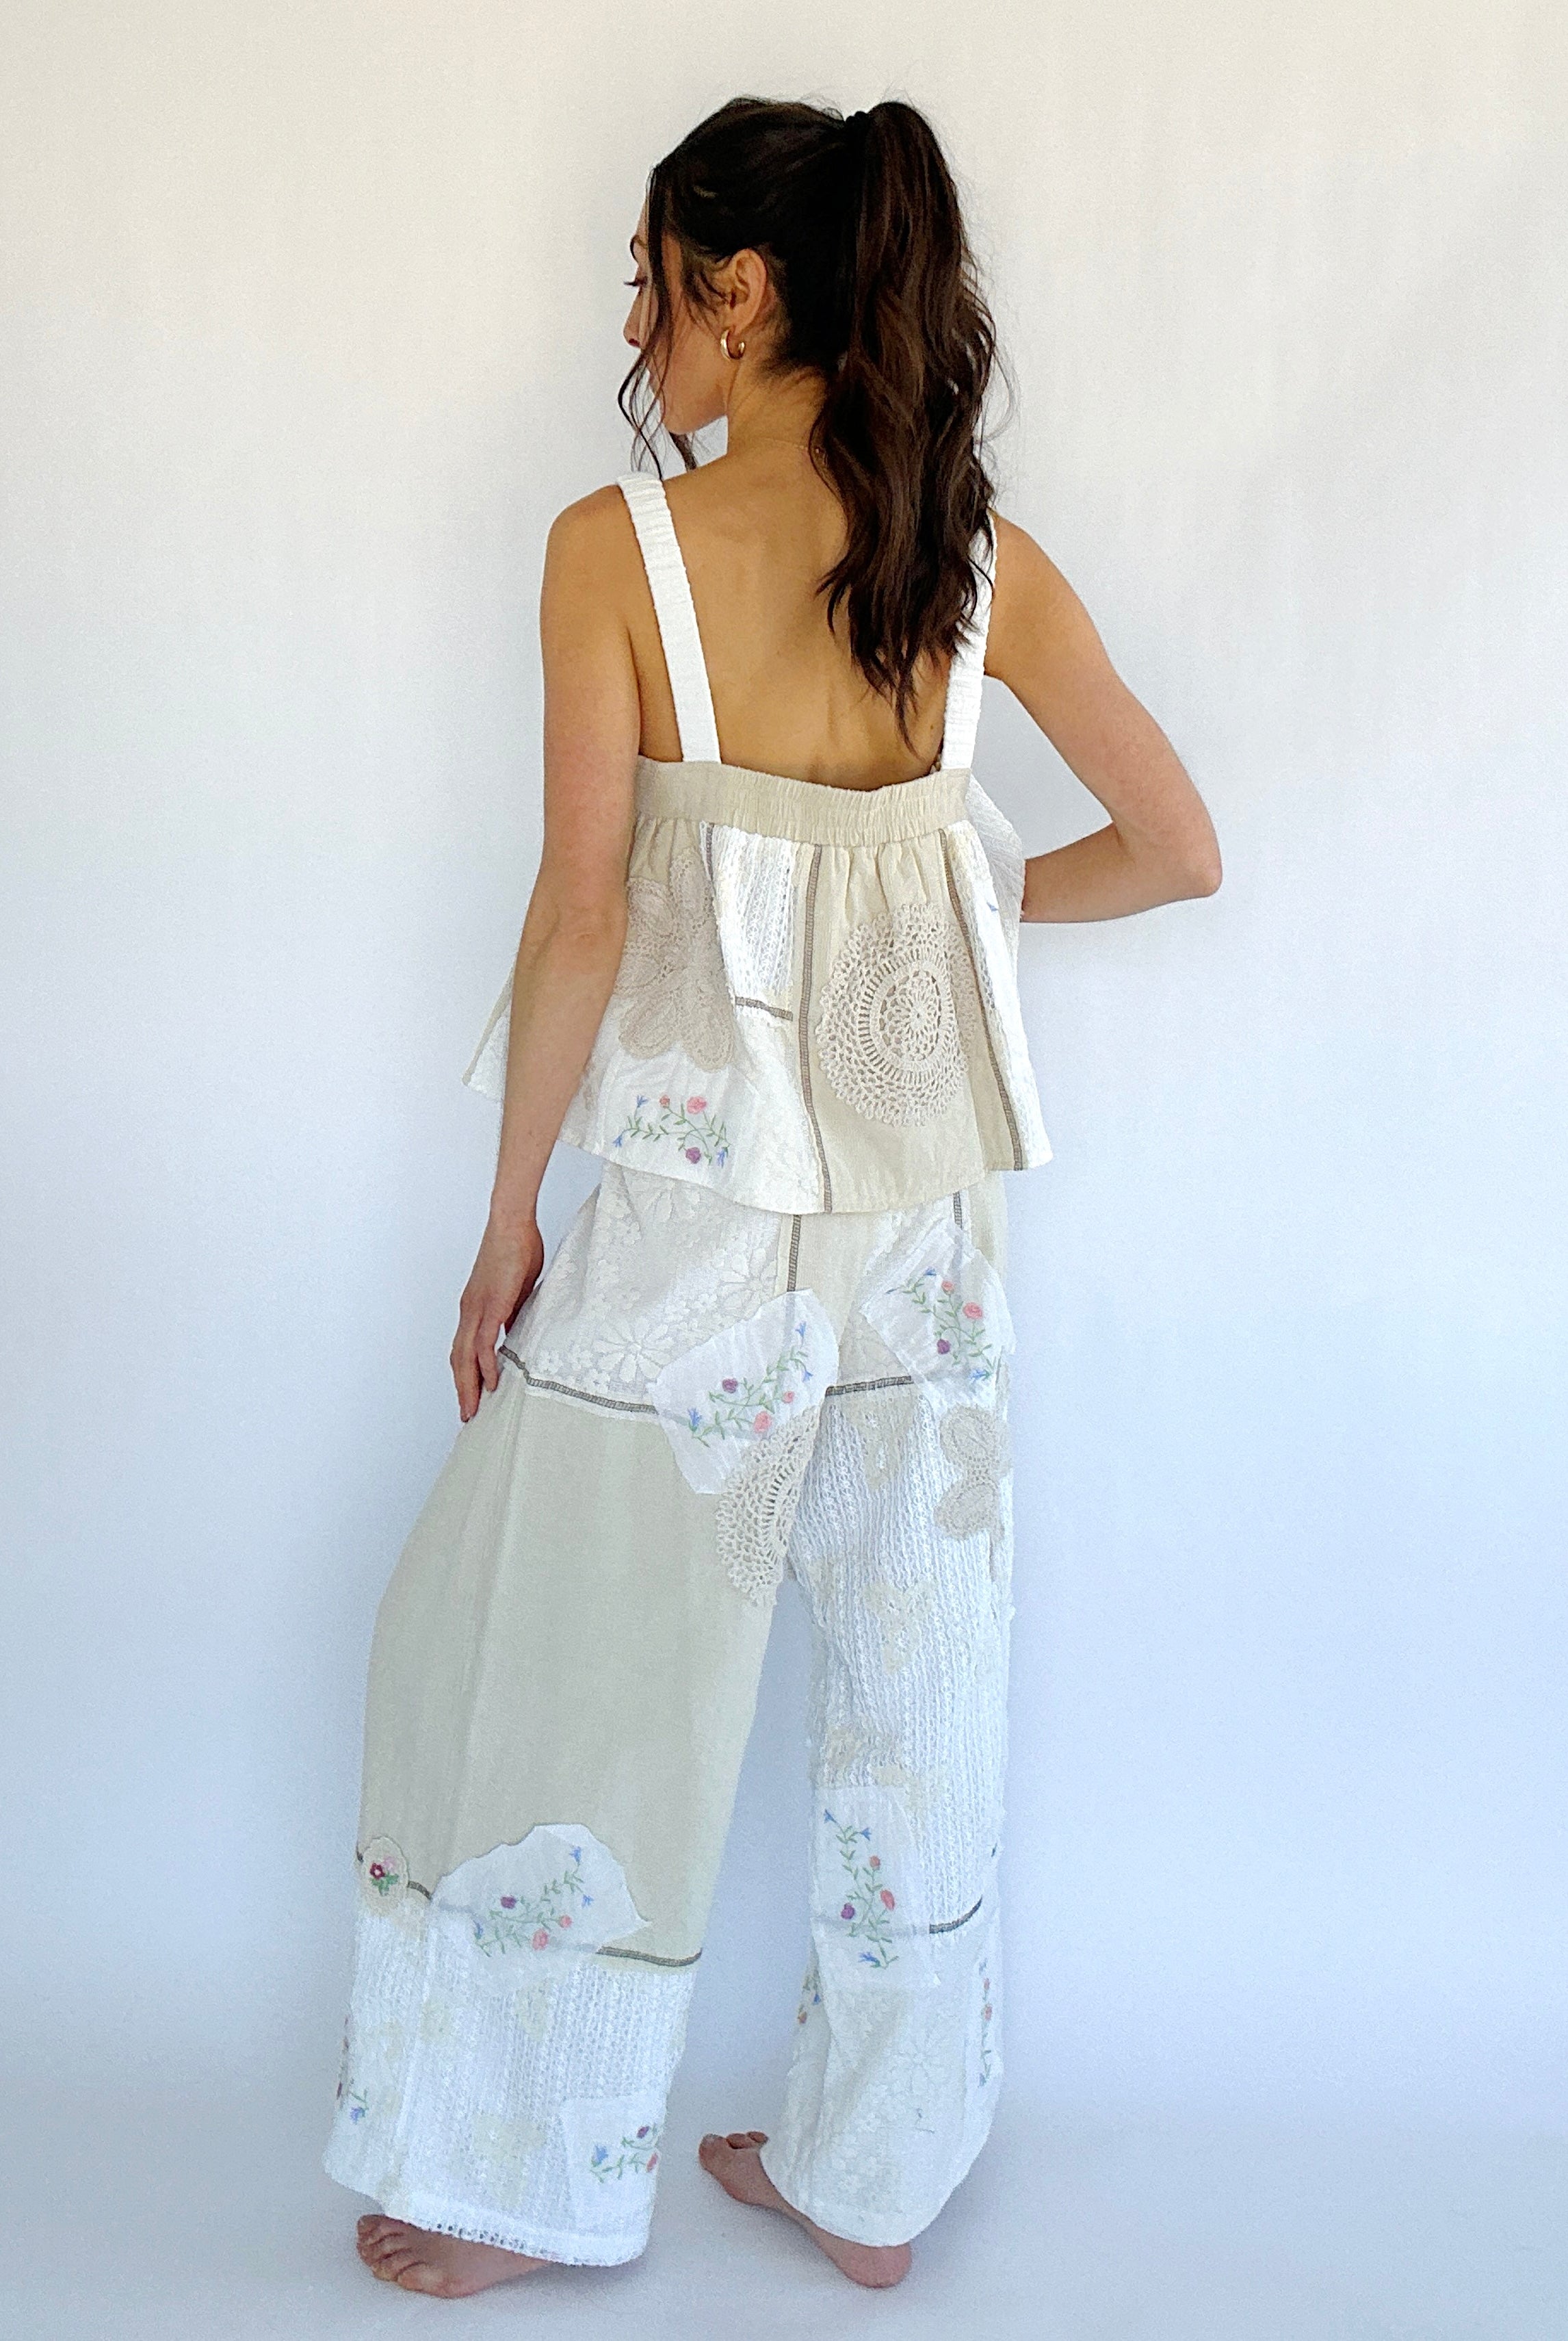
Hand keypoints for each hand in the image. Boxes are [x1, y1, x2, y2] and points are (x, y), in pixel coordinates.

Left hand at [450, 1213, 545, 1421]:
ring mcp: (477, 1309)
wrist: (512, 1223)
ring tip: (475, 1408)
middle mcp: (469, 1311)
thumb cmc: (516, 1248)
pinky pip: (483, 1342)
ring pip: (465, 1356)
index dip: (465, 1374)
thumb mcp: (515, 1289)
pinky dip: (485, 1364)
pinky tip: (492, 1382)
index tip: (472, 1395)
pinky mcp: (491, 1305)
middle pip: (458, 1359)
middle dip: (462, 1389)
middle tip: (468, 1414)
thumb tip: (514, 1332)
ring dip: (469, 1385)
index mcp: (474, 1308)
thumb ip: (512, 1312)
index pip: (463, 1349)